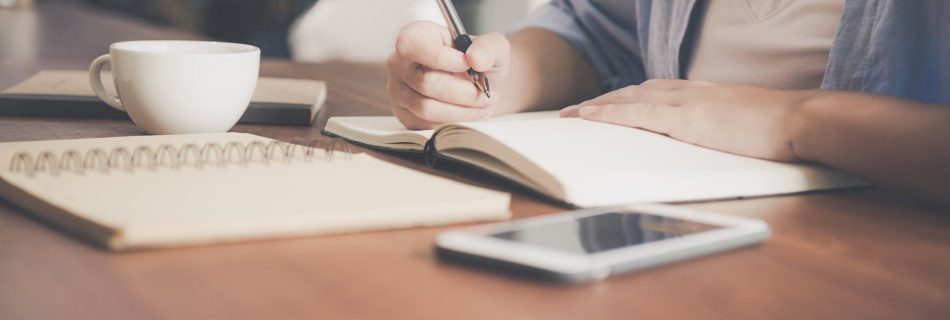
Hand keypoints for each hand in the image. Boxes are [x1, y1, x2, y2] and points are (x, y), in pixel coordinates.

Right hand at [387, 21, 509, 129]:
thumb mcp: (491, 47)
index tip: (467, 65)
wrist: (478, 85)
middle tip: (485, 94)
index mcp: (415, 36)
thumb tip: (476, 59)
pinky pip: (427, 125)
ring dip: (461, 110)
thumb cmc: (478, 62)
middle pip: (425, 83)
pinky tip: (470, 113)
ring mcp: (398, 91)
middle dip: (463, 92)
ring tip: (482, 105)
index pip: (411, 46)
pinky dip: (454, 122)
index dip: (439, 58)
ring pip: (427, 108)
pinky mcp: (406, 115)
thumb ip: (488, 47)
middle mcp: (399, 63)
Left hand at [560, 79, 808, 160]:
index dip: (626, 98)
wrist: (800, 120)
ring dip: (597, 106)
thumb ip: (721, 126)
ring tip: (572, 114)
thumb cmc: (780, 127)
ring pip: (629, 99)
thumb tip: (712, 138)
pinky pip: (636, 113)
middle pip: (635, 92)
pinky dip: (608, 113)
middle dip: (604, 101)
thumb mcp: (742, 123)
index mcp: (702, 93)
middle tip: (576, 110)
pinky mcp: (685, 118)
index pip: (654, 92)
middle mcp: (689, 91)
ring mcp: (685, 102)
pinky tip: (588, 116)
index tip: (607, 105)